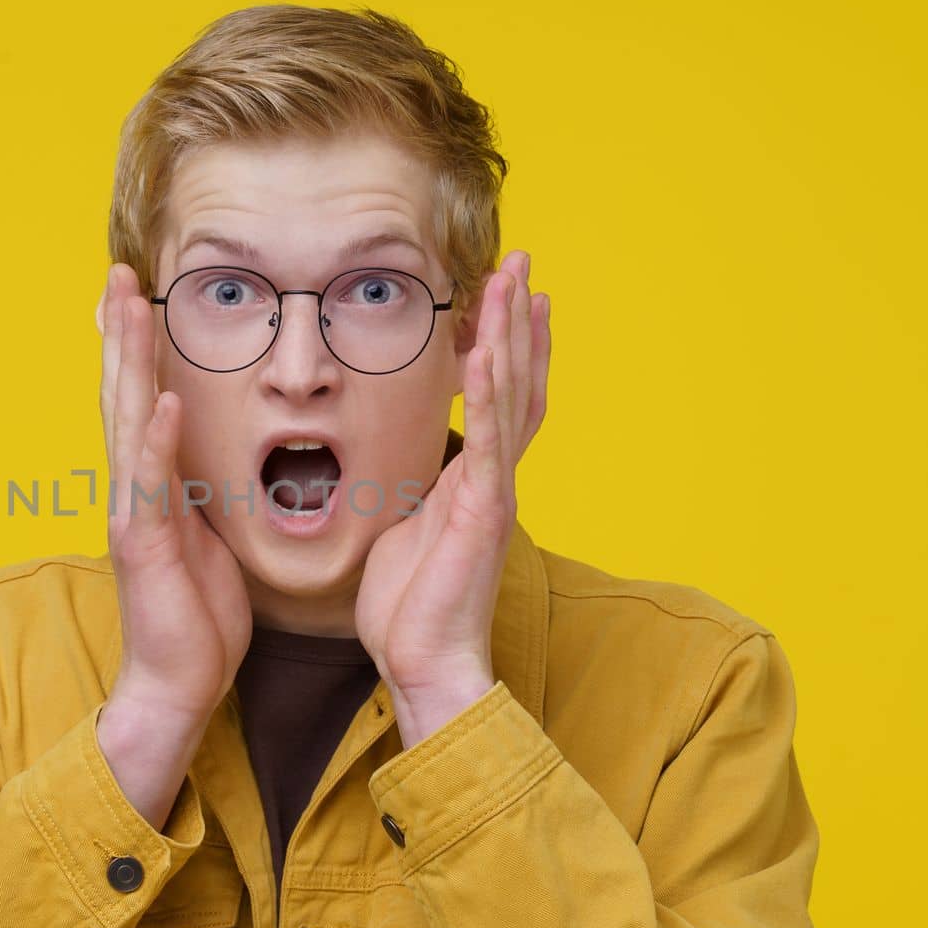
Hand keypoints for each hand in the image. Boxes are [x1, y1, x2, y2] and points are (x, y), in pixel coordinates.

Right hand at [98, 263, 252, 723]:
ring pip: (127, 423)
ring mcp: (132, 513)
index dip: (135, 345)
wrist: (178, 683)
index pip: (138, 399)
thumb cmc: (197, 613)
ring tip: (130, 309)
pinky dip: (156, 441)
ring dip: (130, 363)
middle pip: (122, 394)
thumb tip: (210, 451)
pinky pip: (151, 484)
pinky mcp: (144, 546)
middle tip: (119, 273)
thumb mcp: (207, 534)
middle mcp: (132, 489)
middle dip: (121, 332)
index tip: (135, 291)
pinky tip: (164, 400)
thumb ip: (198, 488)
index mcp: (151, 483)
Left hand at [354, 250, 550, 729]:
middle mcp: (494, 478)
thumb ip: (414, 495)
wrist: (426, 664)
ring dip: (512, 335)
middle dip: (519, 319)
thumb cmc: (411, 610)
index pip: (502, 398)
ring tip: (517, 282)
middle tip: (524, 262)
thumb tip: (403, 475)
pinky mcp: (482, 510)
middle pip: (516, 381)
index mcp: (475, 481)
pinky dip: (486, 393)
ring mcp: (493, 491)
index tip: (513, 297)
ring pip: (510, 397)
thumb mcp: (405, 532)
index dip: (511, 346)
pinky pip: (487, 440)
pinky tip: (485, 350)